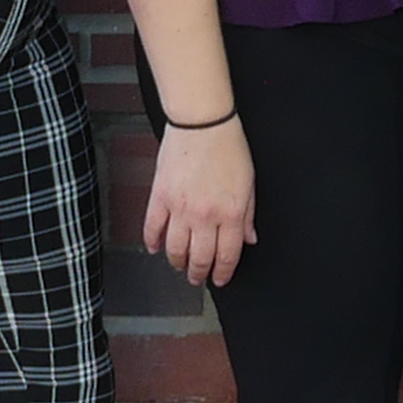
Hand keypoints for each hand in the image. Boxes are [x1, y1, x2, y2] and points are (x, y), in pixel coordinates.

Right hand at [143, 117, 255, 286]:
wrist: (203, 124)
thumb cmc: (229, 148)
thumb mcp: (249, 183)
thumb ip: (248, 215)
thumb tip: (248, 238)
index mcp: (231, 213)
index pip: (227, 254)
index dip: (223, 272)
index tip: (220, 279)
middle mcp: (205, 215)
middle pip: (200, 257)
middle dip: (199, 273)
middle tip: (197, 278)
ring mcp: (180, 208)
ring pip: (175, 248)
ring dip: (177, 262)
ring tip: (179, 266)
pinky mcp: (160, 197)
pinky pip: (152, 227)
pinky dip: (153, 241)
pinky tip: (155, 247)